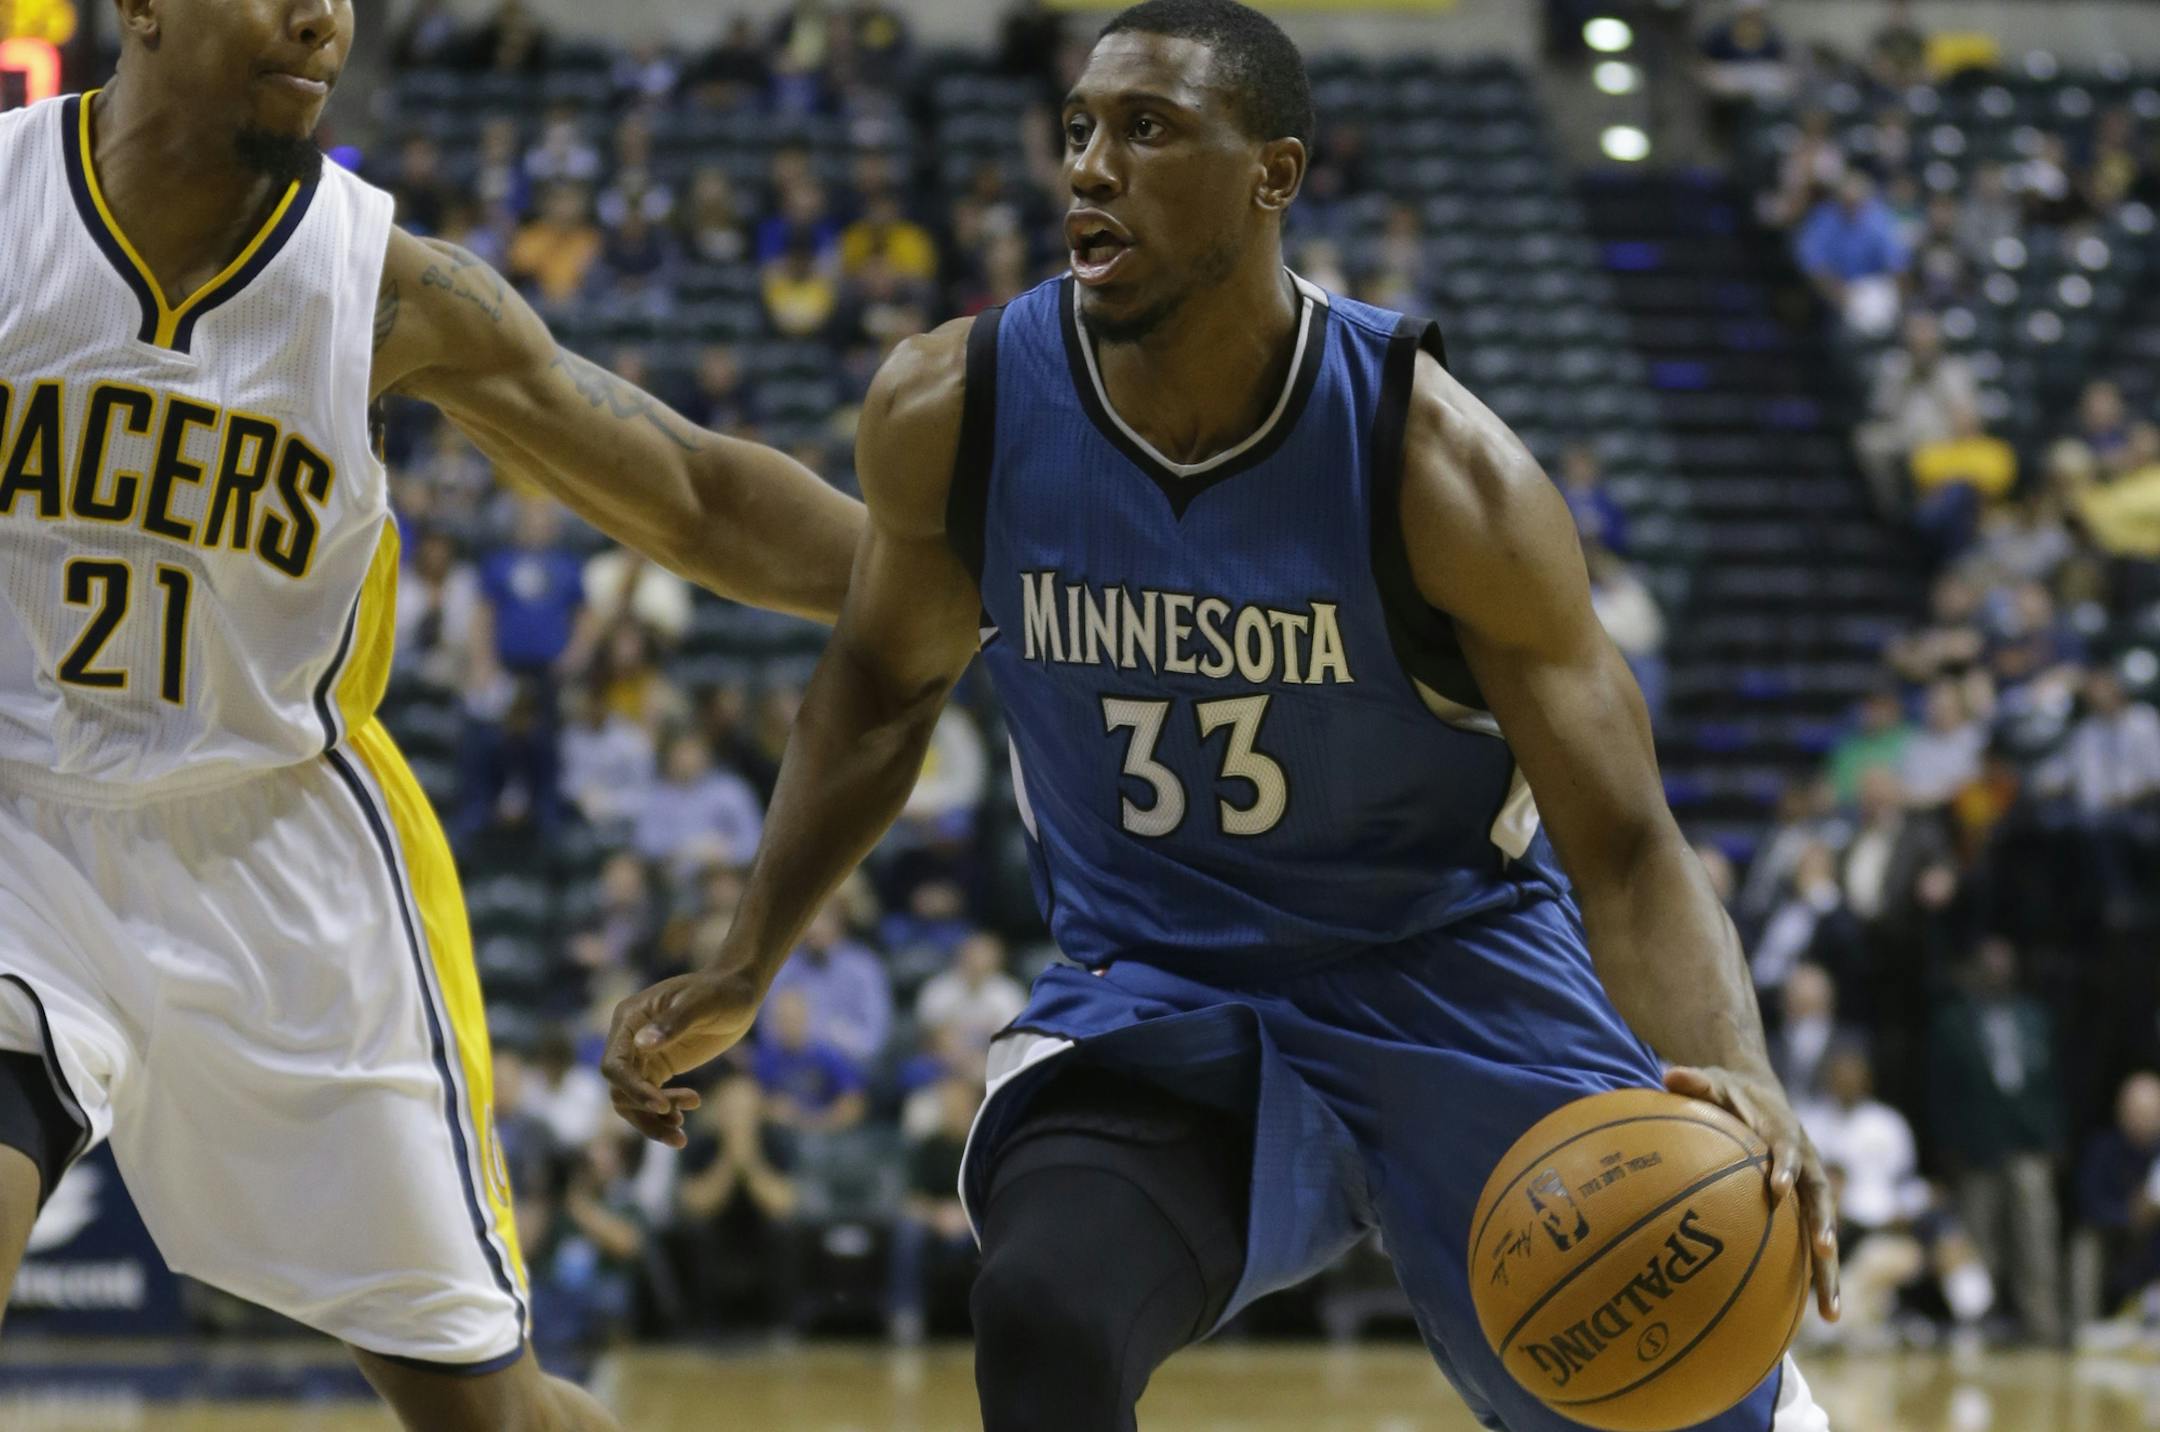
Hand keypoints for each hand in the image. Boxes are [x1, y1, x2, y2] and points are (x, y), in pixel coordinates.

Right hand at [602, 968, 763, 1146]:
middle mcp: (629, 1038)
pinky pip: (651, 1098)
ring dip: (653, 1121)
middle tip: (678, 1127)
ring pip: (633, 1100)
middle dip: (644, 1114)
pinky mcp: (659, 1066)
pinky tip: (688, 1112)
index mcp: (630, 1019)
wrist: (739, 992)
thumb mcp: (702, 1003)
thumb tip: (642, 1044)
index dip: (633, 1090)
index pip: (615, 1065)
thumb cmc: (722, 991)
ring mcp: (643, 1054)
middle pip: (620, 1089)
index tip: (663, 1107)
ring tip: (681, 1135)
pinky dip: (665, 1112)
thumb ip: (673, 1022)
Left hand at [1664, 1064, 1840, 1321]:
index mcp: (1785, 1132)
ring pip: (1825, 1232)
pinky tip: (1811, 1319)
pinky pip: (1811, 1246)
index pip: (1787, 1149)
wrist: (1760, 1095)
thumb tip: (1668, 1073)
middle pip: (1821, 1198)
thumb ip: (1694, 1081)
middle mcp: (1806, 1163)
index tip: (1777, 1188)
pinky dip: (1814, 1279)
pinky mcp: (1805, 1210)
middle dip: (1824, 1226)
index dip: (1785, 1166)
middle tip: (1823, 1253)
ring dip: (1829, 1271)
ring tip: (1830, 1314)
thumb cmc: (1729, 1092)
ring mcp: (1810, 1189)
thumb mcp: (1711, 1080)